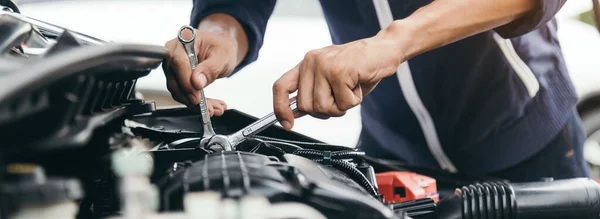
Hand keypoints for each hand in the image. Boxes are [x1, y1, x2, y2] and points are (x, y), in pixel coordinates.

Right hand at [162, 29, 237, 115]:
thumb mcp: (222, 55)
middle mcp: (173, 52)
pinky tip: (210, 106)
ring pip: (178, 90)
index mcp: (184, 40)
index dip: (186, 81)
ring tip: (214, 109)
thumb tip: (197, 82)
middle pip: (175, 79)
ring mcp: (173, 66)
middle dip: (191, 97)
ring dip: (195, 103)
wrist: (221, 49)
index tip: (196, 96)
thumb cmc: (221, 47)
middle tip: (208, 108)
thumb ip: (210, 68)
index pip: (179, 62)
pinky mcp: (176, 78)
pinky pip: (183, 93)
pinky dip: (196, 103)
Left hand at [272, 30, 404, 129]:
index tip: (287, 124)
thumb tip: (296, 113)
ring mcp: (324, 66)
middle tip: (340, 98)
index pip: (281, 87)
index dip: (280, 108)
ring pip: (322, 107)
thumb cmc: (360, 66)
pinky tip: (358, 85)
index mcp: (306, 63)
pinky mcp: (339, 71)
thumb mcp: (331, 79)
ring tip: (350, 90)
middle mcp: (311, 62)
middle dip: (325, 111)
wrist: (384, 49)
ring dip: (341, 106)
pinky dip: (354, 101)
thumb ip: (313, 93)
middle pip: (306, 106)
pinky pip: (342, 104)